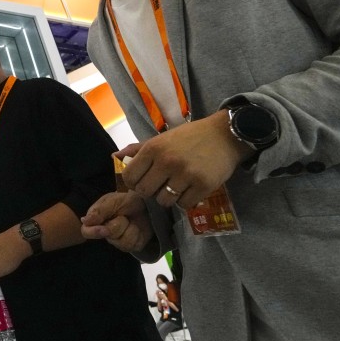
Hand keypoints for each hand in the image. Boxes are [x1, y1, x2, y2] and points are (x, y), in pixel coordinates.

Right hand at [80, 191, 152, 252]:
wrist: (147, 205)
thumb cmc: (127, 201)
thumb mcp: (113, 200)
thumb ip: (99, 210)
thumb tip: (84, 221)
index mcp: (96, 221)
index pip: (86, 231)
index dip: (93, 232)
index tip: (103, 229)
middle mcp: (105, 233)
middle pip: (108, 235)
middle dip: (117, 224)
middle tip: (123, 214)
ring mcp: (118, 242)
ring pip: (121, 241)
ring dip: (129, 228)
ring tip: (131, 219)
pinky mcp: (131, 246)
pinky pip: (132, 244)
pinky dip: (137, 233)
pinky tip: (137, 227)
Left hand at [117, 110, 250, 209]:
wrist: (224, 135)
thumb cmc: (190, 137)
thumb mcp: (162, 138)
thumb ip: (138, 149)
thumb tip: (115, 156)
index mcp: (153, 148)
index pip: (130, 176)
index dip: (134, 182)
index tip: (143, 181)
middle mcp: (167, 161)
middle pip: (145, 192)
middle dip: (151, 191)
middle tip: (161, 185)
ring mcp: (185, 174)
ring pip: (164, 201)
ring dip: (168, 198)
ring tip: (177, 187)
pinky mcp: (203, 185)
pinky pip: (184, 205)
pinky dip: (185, 201)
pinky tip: (190, 189)